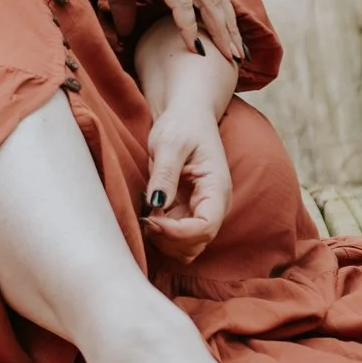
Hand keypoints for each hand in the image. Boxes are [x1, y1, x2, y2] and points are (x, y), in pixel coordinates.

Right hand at [80, 0, 241, 59]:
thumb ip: (124, 1)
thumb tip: (125, 30)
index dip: (226, 8)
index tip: (232, 32)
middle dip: (231, 26)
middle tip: (239, 54)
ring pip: (209, 1)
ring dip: (221, 30)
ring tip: (230, 57)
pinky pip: (182, 3)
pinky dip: (190, 27)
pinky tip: (195, 47)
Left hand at [142, 101, 232, 263]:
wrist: (186, 115)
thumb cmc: (182, 124)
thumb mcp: (170, 143)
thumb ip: (165, 172)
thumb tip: (156, 203)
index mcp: (217, 189)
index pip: (205, 227)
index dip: (177, 232)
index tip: (151, 218)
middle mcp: (213, 206)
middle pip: (195, 244)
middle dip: (168, 238)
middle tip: (144, 216)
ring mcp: (199, 211)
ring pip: (185, 247)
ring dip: (163, 240)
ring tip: (146, 213)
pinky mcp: (185, 212)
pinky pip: (175, 237)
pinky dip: (160, 233)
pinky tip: (148, 212)